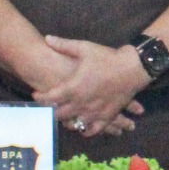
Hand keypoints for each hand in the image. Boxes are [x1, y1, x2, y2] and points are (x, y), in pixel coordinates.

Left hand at [32, 37, 149, 135]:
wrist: (133, 68)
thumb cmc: (107, 58)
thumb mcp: (85, 48)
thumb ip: (64, 45)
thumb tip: (47, 38)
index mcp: (73, 87)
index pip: (49, 97)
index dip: (40, 98)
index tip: (35, 95)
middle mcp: (81, 103)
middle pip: (59, 114)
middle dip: (50, 112)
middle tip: (47, 109)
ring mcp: (94, 112)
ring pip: (74, 124)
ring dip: (67, 122)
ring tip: (63, 118)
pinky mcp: (107, 116)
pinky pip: (93, 130)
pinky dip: (86, 131)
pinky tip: (82, 127)